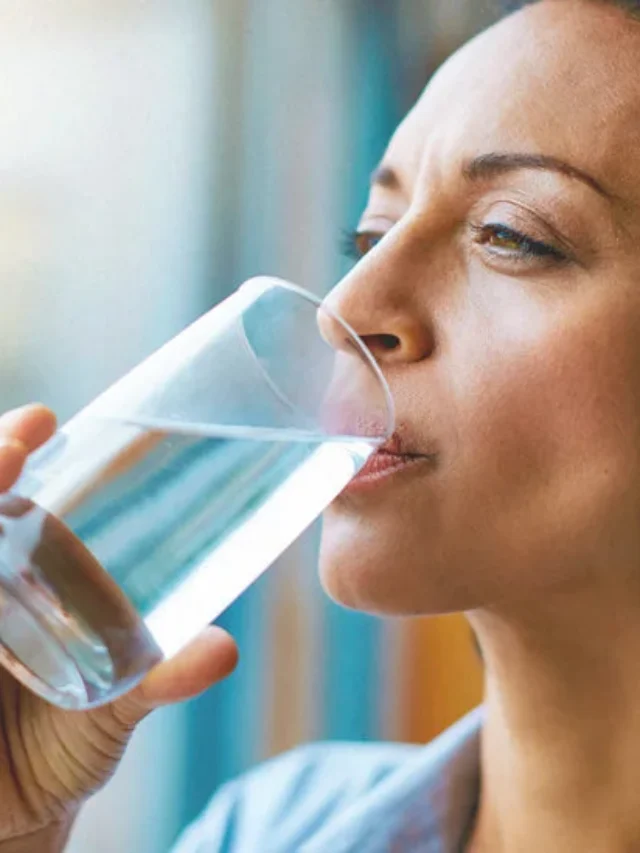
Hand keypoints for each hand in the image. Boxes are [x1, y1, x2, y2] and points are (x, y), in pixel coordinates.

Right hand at [0, 406, 238, 847]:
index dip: (13, 446)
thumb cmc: (68, 735)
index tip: (44, 420)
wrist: (23, 808)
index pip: (8, 487)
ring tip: (2, 472)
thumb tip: (225, 648)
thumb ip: (165, 676)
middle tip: (19, 446)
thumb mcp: (121, 701)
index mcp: (21, 565)